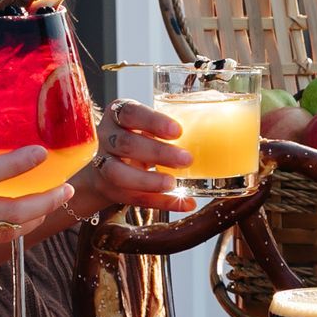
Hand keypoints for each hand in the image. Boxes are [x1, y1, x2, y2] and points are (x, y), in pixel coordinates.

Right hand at [68, 98, 197, 218]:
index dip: (153, 121)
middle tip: (186, 159)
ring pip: (119, 174)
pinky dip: (161, 202)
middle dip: (157, 153)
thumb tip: (213, 119)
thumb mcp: (145, 124)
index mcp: (118, 115)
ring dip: (149, 181)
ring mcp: (103, 165)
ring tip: (173, 183)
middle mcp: (106, 138)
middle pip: (126, 144)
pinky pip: (133, 198)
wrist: (104, 162)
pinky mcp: (109, 189)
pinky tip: (184, 203)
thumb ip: (167, 126)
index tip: (178, 131)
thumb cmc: (135, 137)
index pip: (131, 113)